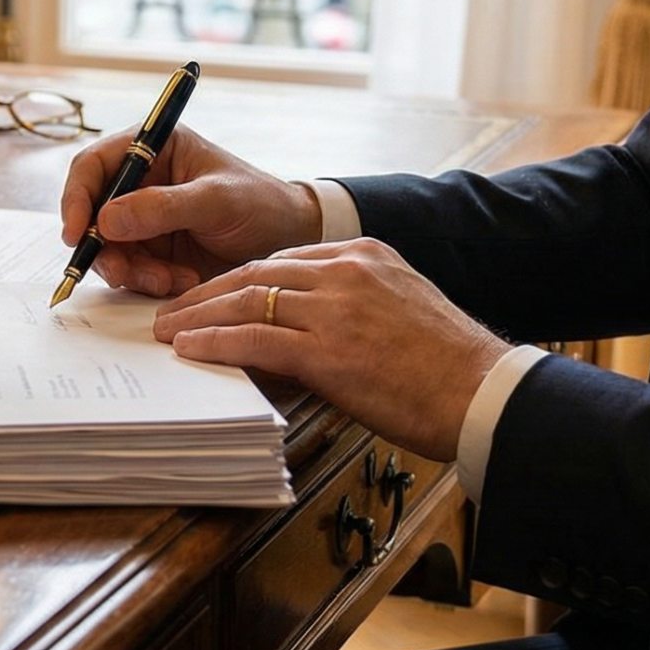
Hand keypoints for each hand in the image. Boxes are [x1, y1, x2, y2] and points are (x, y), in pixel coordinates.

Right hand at [59, 126, 325, 296]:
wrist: (291, 241)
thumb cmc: (262, 204)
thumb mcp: (216, 200)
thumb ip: (162, 207)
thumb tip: (106, 219)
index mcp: (153, 149)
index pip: (95, 166)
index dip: (77, 198)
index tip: (78, 234)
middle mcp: (141, 183)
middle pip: (92, 213)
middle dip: (104, 246)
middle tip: (123, 271)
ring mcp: (144, 220)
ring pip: (107, 248)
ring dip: (130, 270)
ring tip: (168, 280)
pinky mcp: (152, 253)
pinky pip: (130, 271)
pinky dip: (147, 282)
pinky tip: (180, 281)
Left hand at [151, 239, 511, 461]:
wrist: (482, 394)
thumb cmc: (446, 368)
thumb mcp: (397, 312)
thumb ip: (349, 308)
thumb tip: (299, 333)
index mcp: (366, 255)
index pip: (282, 261)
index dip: (238, 279)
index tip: (210, 294)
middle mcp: (346, 271)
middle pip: (255, 274)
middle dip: (206, 293)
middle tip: (171, 310)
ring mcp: (336, 307)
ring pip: (246, 301)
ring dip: (198, 316)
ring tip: (167, 330)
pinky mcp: (328, 349)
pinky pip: (254, 339)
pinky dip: (215, 342)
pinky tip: (190, 349)